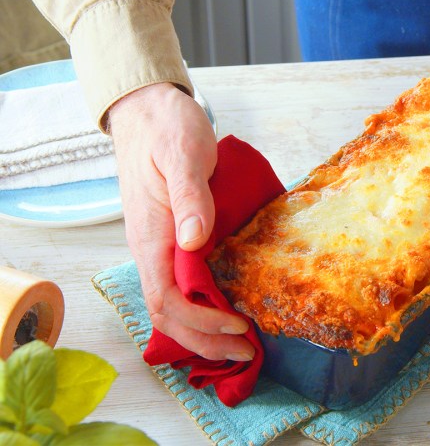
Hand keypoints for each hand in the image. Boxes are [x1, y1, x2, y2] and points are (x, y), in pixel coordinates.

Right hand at [108, 83, 254, 360]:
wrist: (148, 111)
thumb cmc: (167, 130)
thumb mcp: (183, 155)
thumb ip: (190, 198)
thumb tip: (194, 242)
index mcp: (150, 235)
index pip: (167, 299)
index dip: (201, 322)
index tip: (238, 328)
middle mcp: (151, 248)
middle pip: (168, 313)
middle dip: (205, 339)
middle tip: (247, 351)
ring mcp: (159, 244)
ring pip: (174, 302)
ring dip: (204, 327)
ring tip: (242, 340)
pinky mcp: (170, 237)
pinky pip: (181, 283)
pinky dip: (203, 304)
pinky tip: (228, 305)